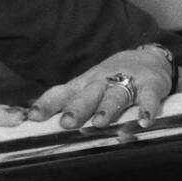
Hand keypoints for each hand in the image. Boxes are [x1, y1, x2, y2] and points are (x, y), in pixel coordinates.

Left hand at [28, 48, 173, 130]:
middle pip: (88, 95)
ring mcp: (128, 82)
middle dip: (77, 108)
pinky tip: (144, 121)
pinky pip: (150, 98)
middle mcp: (103, 82)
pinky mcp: (151, 86)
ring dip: (107, 108)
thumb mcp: (86, 86)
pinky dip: (148, 109)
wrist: (148, 57)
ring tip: (100, 122)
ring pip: (116, 95)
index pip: (63, 93)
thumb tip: (31, 117)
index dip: (48, 104)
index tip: (33, 117)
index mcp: (85, 84)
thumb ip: (63, 101)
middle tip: (67, 123)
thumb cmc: (110, 79)